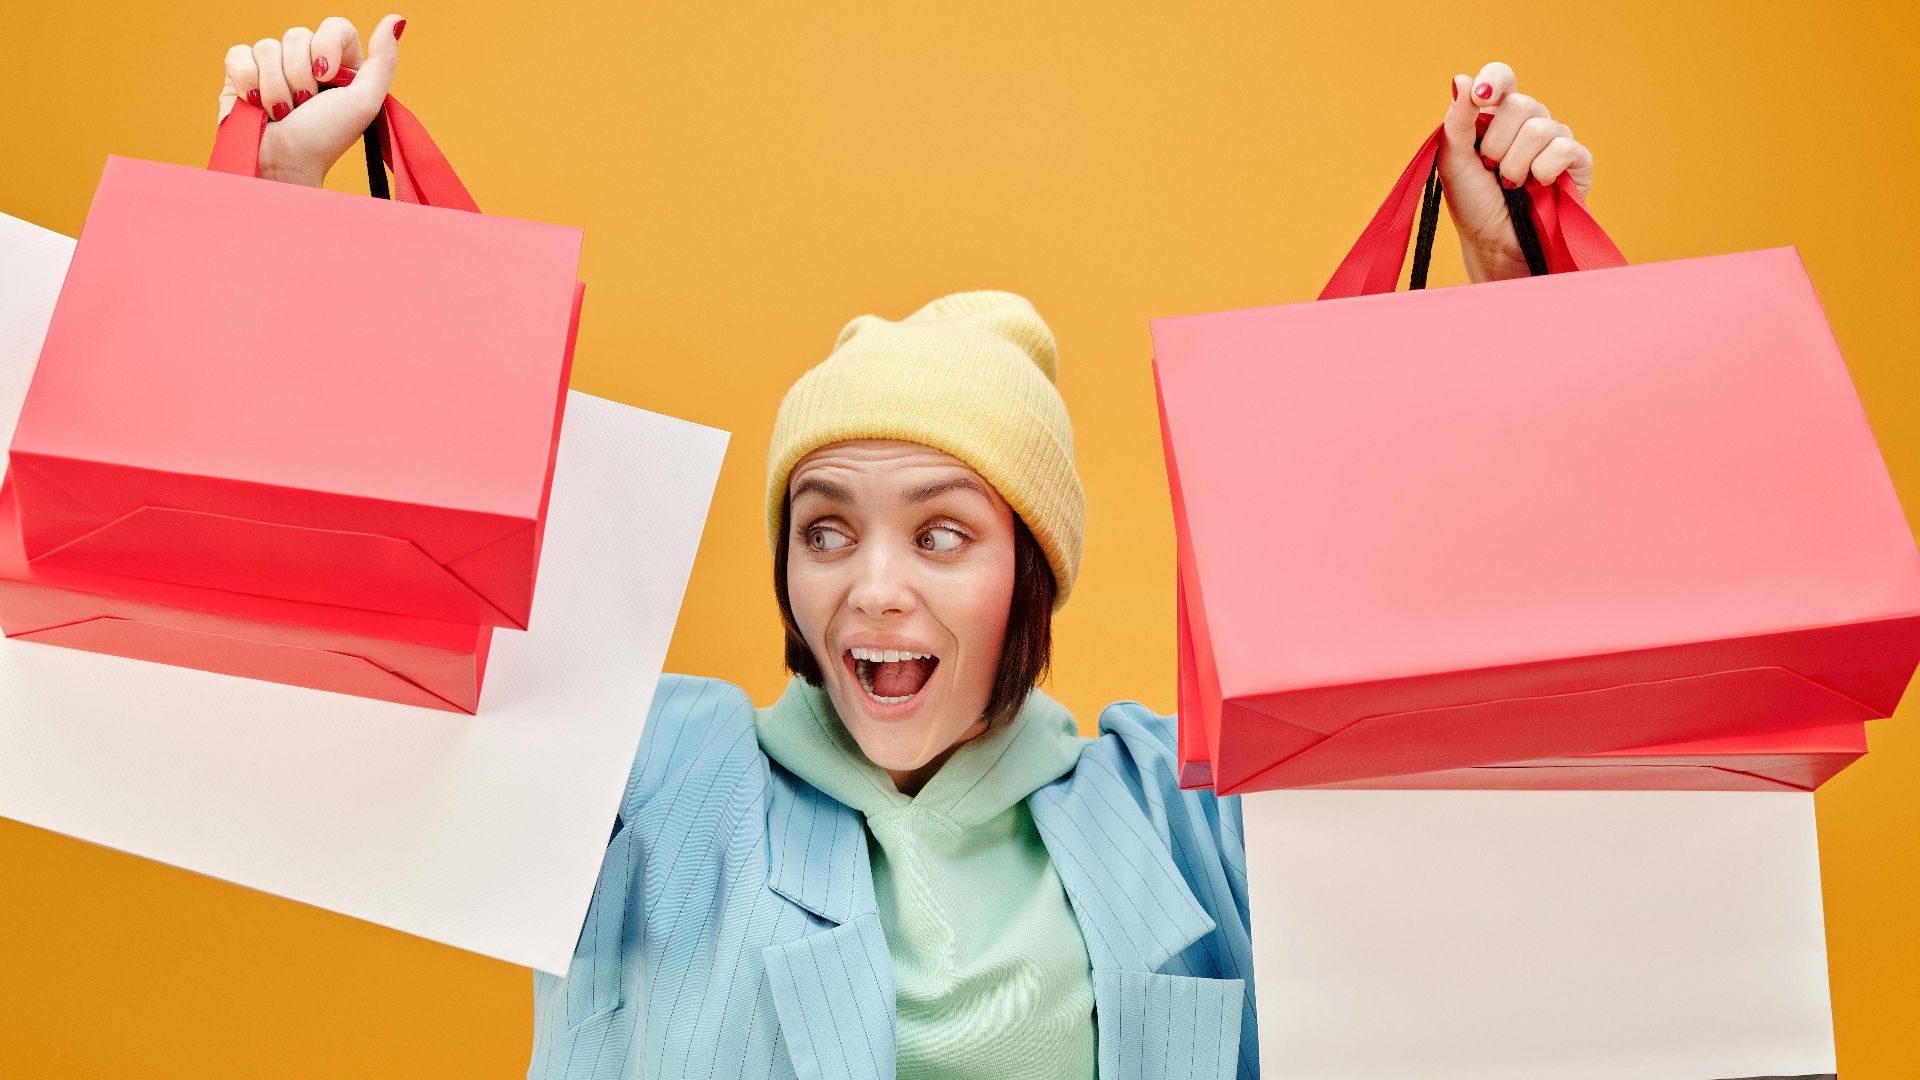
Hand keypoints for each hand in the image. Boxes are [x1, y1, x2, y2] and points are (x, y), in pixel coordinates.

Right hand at [216, 15, 406, 187]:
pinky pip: (239, 54)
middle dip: (300, 76)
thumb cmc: (325, 139)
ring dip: (276, 87)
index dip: (327, 47)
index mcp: (340, 64)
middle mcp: (307, 60)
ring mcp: (273, 65)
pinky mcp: (242, 72)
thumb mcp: (364, 102)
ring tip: (283, 112)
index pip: (335, 26)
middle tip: (305, 106)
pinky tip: (257, 105)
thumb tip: (396, 19)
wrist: (282, 164)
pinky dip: (249, 82)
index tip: (327, 78)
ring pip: (267, 46)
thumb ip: (383, 61)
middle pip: (297, 34)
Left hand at [1440, 62, 1594, 282]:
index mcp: (1496, 116)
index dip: (1495, 80)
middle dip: (1497, 144)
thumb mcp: (1454, 162)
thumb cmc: (1473, 204)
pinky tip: (1536, 186)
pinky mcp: (1577, 161)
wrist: (1495, 244)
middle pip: (1520, 104)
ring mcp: (1555, 140)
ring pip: (1540, 128)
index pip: (1503, 77)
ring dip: (1516, 164)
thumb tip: (1460, 79)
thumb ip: (1457, 121)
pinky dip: (1542, 170)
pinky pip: (1564, 148)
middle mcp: (1528, 122)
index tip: (1481, 98)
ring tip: (1511, 185)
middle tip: (1491, 168)